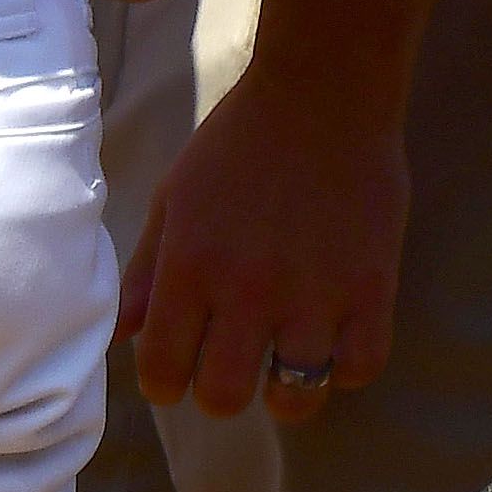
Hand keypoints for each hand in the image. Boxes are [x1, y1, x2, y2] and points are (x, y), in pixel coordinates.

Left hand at [121, 40, 409, 425]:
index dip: (164, 384)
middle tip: (230, 366)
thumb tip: (119, 334)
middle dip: (219, 393)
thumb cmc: (236, 144)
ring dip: (285, 392)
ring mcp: (315, 294)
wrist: (321, 94)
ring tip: (284, 363)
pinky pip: (360, 367)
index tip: (176, 373)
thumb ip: (145, 272)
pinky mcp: (372, 288)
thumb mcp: (174, 199)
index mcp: (189, 267)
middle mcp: (247, 291)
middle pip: (224, 397)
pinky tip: (332, 343)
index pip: (161, 370)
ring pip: (295, 397)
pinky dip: (345, 368)